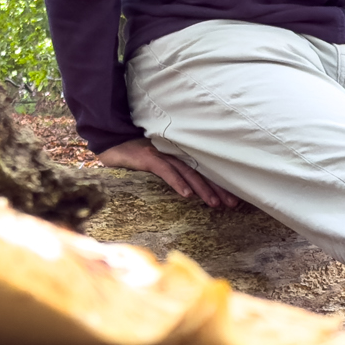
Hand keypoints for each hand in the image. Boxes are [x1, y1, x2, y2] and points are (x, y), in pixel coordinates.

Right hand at [97, 137, 238, 208]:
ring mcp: (162, 154)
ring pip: (187, 173)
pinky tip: (187, 194)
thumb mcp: (156, 163)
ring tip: (215, 203)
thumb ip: (172, 172)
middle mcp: (174, 153)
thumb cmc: (134, 155)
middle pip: (201, 172)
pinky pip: (165, 171)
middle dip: (218, 189)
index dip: (219, 184)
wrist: (111, 141)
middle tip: (233, 204)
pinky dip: (177, 182)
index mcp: (179, 156)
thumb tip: (189, 190)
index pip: (203, 171)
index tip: (234, 199)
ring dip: (202, 188)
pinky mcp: (148, 157)